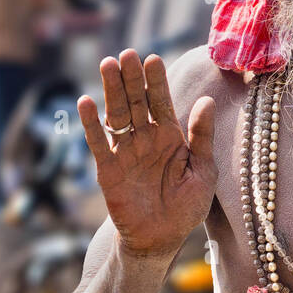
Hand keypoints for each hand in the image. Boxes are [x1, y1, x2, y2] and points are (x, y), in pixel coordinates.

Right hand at [77, 49, 215, 256]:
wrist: (161, 239)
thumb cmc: (186, 206)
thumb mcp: (203, 171)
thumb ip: (201, 138)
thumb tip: (207, 101)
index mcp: (171, 136)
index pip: (162, 102)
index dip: (156, 82)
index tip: (152, 58)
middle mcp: (146, 138)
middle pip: (137, 102)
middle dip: (132, 78)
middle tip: (127, 54)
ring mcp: (126, 152)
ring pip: (117, 115)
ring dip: (111, 91)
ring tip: (107, 64)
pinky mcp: (108, 169)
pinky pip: (99, 143)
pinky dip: (91, 124)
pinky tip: (86, 102)